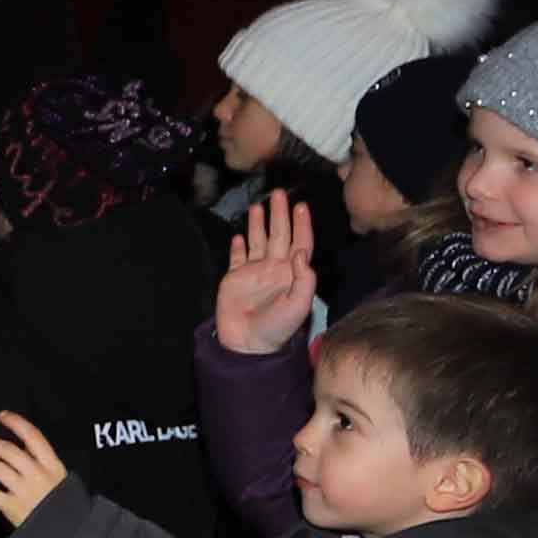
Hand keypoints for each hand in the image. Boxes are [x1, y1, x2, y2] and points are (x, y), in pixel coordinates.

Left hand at [0, 411, 71, 526]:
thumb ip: (42, 461)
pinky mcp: (12, 507)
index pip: (32, 436)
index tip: (2, 416)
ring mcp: (24, 490)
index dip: (16, 423)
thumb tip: (24, 445)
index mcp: (52, 465)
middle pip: (8, 451)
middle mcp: (37, 474)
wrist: (66, 533)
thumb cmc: (62, 502)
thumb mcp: (59, 477)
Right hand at [213, 196, 319, 358]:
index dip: (301, 224)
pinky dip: (238, 246)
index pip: (299, 242)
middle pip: (278, 235)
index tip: (301, 205)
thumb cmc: (277, 327)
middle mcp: (273, 268)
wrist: (247, 344)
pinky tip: (238, 235)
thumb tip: (299, 252)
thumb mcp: (298, 305)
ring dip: (258, 224)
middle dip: (279, 214)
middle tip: (278, 193)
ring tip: (257, 206)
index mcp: (290, 273)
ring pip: (258, 241)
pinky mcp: (234, 279)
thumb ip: (304, 279)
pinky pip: (237, 258)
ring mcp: (253, 273)